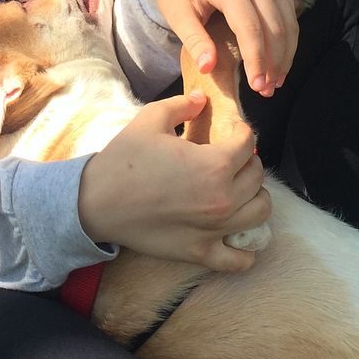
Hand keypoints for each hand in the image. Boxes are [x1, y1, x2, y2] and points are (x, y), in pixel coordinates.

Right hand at [78, 91, 270, 271]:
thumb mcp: (150, 120)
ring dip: (254, 196)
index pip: (248, 143)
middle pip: (256, 176)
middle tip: (230, 158)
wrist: (97, 202)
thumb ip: (182, 105)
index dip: (241, 131)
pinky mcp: (201, 253)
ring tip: (237, 189)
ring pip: (260, 211)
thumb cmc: (124, 160)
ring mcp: (215, 230)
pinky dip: (246, 250)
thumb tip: (201, 99)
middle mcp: (223, 199)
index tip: (232, 130)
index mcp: (214, 165)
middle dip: (246, 161)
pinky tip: (237, 234)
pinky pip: (240, 259)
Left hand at [151, 0, 300, 95]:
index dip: (256, 60)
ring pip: (288, 22)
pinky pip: (289, 14)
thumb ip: (194, 40)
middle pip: (275, 27)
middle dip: (273, 63)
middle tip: (265, 91)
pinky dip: (288, 40)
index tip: (255, 87)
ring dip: (285, 55)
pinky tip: (278, 62)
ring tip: (274, 82)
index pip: (250, 28)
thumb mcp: (176, 14)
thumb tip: (209, 68)